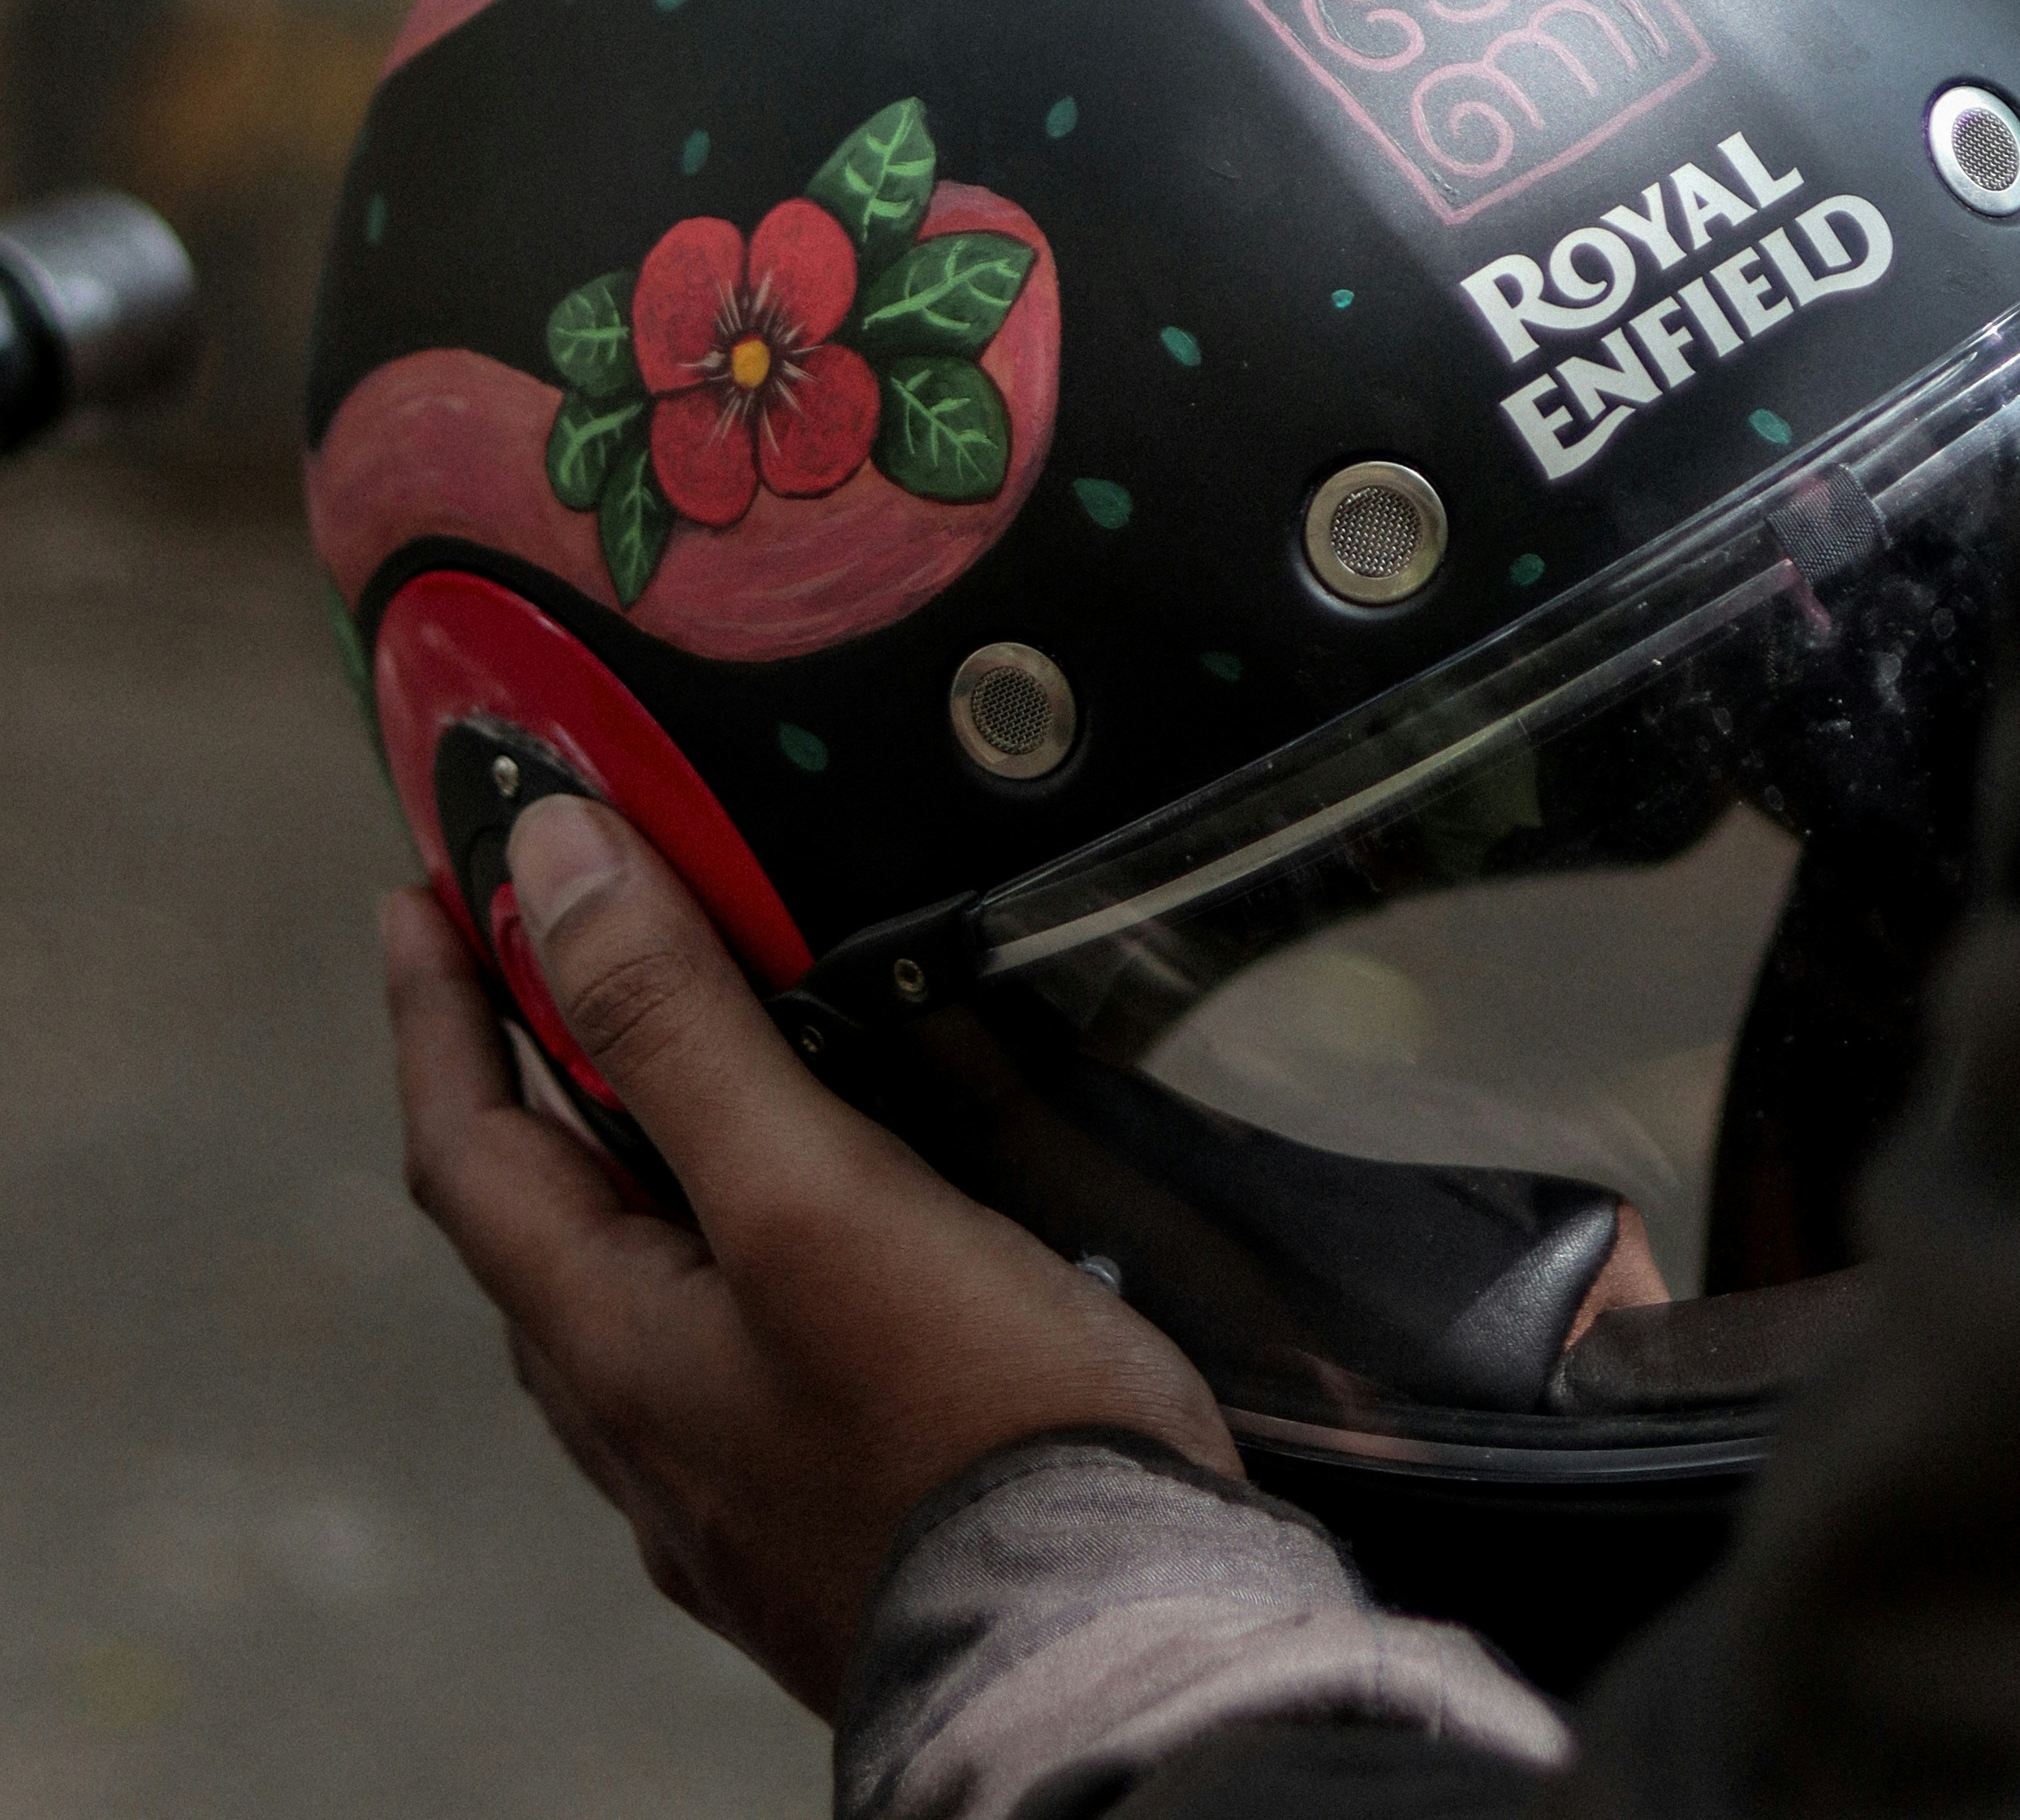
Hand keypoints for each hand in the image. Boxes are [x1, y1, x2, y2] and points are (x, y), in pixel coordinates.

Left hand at [386, 796, 1237, 1716]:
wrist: (1103, 1648)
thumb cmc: (965, 1436)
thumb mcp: (805, 1194)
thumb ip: (678, 1032)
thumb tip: (557, 870)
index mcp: (613, 1348)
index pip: (468, 1148)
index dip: (437, 1008)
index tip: (416, 894)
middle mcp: (651, 1426)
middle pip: (542, 1220)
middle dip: (528, 1073)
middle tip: (540, 952)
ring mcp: (738, 1478)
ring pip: (637, 1287)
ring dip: (631, 1157)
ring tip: (676, 1060)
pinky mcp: (836, 1496)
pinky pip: (731, 1339)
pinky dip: (732, 1237)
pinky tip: (817, 1227)